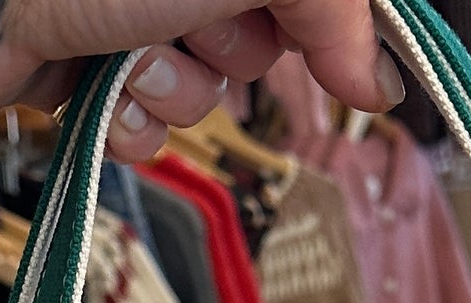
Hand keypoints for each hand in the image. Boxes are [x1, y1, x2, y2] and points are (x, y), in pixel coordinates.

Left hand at [0, 0, 405, 162]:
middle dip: (232, 47)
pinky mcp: (92, 62)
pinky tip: (99, 90)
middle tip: (183, 21)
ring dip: (175, 89)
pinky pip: (150, 123)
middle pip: (267, 37)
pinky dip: (130, 119)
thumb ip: (327, 5)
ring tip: (124, 52)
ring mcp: (135, 9)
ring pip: (208, 90)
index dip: (333, 30)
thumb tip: (377, 79)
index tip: (349, 71)